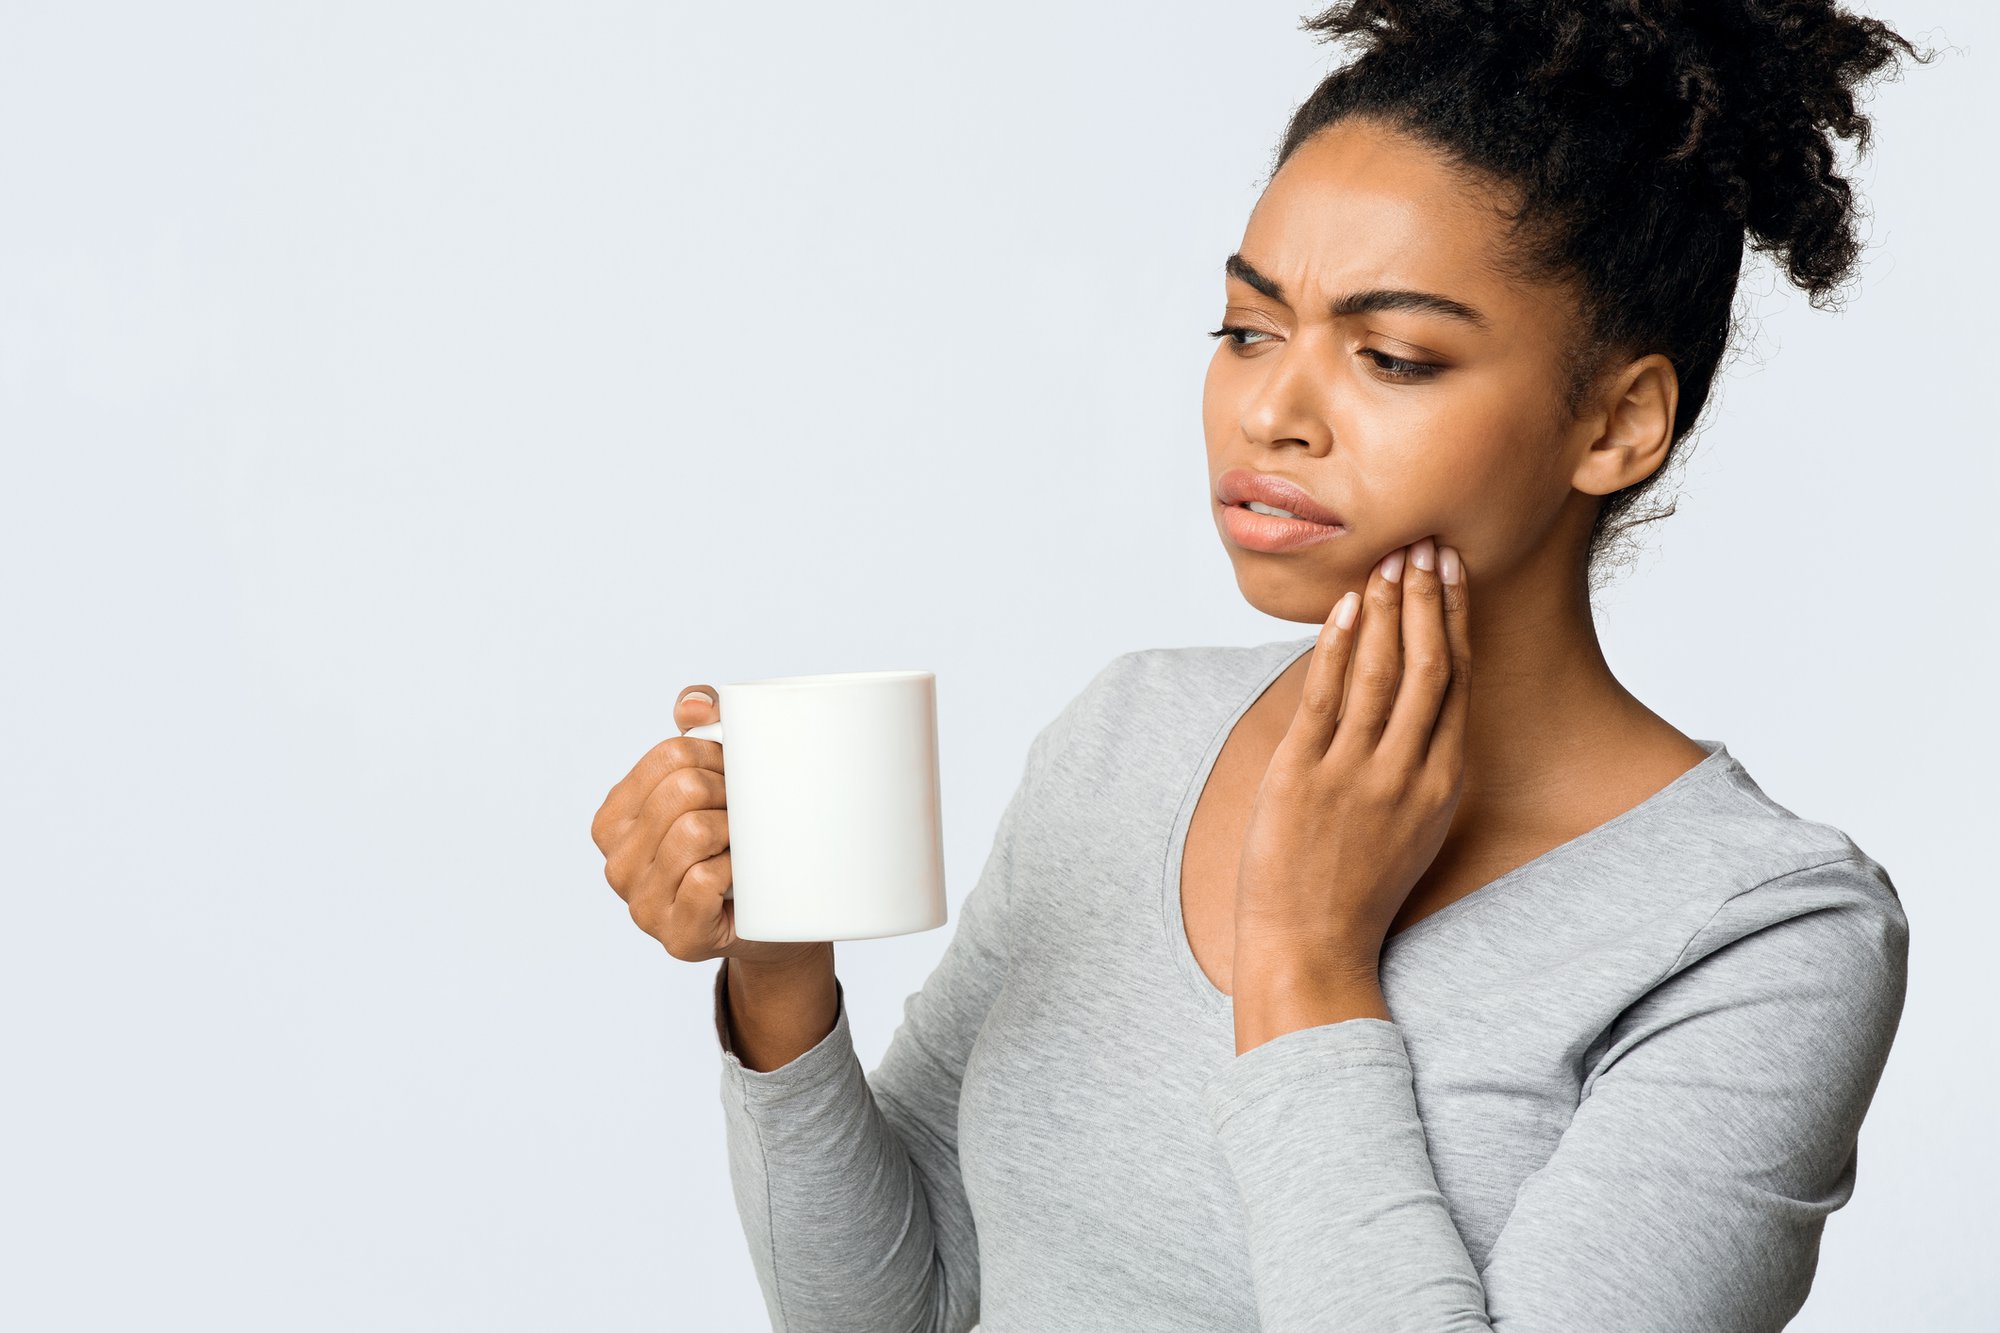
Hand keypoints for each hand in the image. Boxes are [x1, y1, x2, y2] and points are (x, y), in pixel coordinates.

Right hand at [591, 685, 831, 972]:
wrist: (775, 918)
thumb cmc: (738, 842)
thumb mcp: (716, 779)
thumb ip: (700, 726)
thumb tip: (694, 704)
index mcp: (613, 819)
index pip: (668, 756)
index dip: (717, 756)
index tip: (738, 775)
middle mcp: (617, 864)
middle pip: (683, 790)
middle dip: (731, 792)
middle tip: (751, 813)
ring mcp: (643, 906)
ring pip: (694, 832)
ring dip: (737, 832)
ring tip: (747, 845)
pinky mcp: (679, 936)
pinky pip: (706, 880)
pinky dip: (736, 872)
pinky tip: (744, 879)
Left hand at [1233, 536, 1471, 982]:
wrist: (1312, 945)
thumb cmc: (1356, 886)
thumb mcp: (1411, 826)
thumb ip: (1418, 765)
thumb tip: (1412, 701)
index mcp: (1442, 782)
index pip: (1458, 681)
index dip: (1455, 618)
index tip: (1451, 570)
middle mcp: (1407, 772)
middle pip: (1429, 665)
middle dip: (1428, 597)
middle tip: (1426, 543)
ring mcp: (1356, 774)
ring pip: (1381, 672)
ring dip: (1387, 609)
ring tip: (1389, 560)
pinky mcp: (1304, 776)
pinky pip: (1325, 697)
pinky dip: (1337, 645)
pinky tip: (1345, 606)